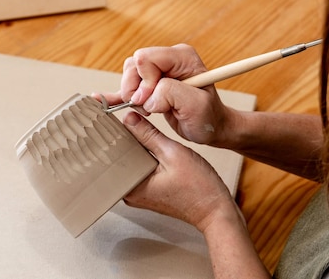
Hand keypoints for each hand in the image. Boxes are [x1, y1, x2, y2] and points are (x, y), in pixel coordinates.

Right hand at [119, 44, 237, 146]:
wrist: (211, 127)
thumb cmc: (209, 117)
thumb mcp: (195, 106)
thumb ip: (170, 94)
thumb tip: (146, 97)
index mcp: (182, 57)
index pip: (147, 58)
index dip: (144, 82)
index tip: (151, 102)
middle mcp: (169, 58)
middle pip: (134, 65)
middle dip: (134, 88)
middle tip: (146, 107)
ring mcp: (158, 69)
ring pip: (128, 73)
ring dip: (131, 94)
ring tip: (146, 109)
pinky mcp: (150, 82)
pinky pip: (126, 84)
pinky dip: (115, 94)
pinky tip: (100, 99)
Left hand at [122, 111, 240, 232]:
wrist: (215, 210)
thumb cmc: (198, 187)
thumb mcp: (172, 152)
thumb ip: (148, 134)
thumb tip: (128, 118)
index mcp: (131, 187)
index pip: (112, 155)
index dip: (114, 135)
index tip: (115, 119)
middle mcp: (130, 194)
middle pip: (119, 159)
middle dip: (124, 139)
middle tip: (128, 121)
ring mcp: (138, 194)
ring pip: (130, 162)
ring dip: (134, 147)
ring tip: (139, 130)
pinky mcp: (147, 191)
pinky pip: (139, 169)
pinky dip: (143, 156)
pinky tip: (148, 144)